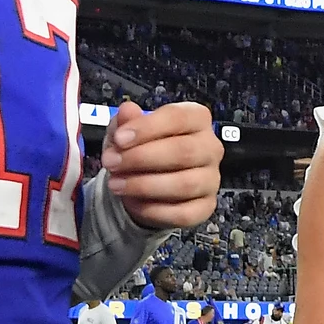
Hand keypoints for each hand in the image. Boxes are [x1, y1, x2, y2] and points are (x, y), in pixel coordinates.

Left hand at [101, 100, 221, 230]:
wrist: (147, 184)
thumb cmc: (142, 149)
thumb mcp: (128, 131)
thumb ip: (127, 121)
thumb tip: (127, 111)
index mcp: (197, 120)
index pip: (178, 118)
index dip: (147, 128)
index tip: (119, 139)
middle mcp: (210, 148)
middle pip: (183, 151)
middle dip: (141, 158)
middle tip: (111, 163)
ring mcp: (211, 179)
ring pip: (184, 184)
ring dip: (144, 186)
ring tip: (116, 184)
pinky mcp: (205, 207)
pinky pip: (183, 213)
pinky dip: (154, 210)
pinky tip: (133, 203)